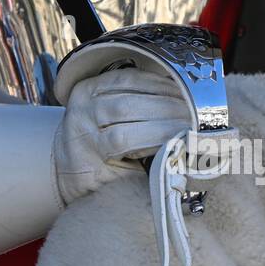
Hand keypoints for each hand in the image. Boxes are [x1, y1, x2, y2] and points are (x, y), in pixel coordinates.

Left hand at [53, 67, 191, 204]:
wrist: (71, 166)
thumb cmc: (103, 182)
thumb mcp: (122, 188)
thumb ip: (149, 175)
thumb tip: (184, 159)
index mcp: (81, 153)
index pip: (122, 138)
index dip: (158, 133)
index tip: (187, 135)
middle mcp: (76, 121)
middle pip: (125, 108)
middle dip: (166, 110)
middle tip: (194, 117)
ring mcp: (80, 100)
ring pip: (128, 88)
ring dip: (163, 93)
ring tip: (189, 102)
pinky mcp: (88, 84)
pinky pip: (125, 77)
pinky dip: (152, 81)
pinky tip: (173, 88)